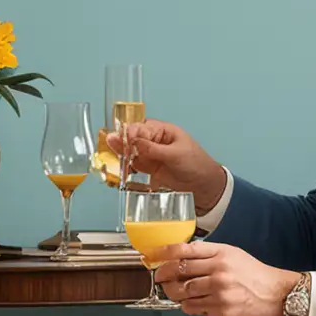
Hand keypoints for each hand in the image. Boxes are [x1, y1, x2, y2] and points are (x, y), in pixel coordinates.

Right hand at [107, 117, 227, 212]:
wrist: (204, 187)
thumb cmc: (196, 164)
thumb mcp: (175, 154)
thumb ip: (153, 149)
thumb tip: (133, 141)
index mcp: (163, 131)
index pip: (142, 128)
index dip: (131, 132)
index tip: (124, 138)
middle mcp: (154, 141)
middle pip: (133, 138)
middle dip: (122, 140)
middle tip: (111, 142)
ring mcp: (151, 155)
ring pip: (130, 151)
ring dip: (120, 152)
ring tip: (110, 151)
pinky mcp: (149, 169)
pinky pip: (133, 165)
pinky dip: (125, 165)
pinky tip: (117, 165)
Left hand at [148, 241, 297, 315]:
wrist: (275, 293)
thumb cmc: (252, 273)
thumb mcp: (232, 253)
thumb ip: (207, 253)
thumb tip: (179, 255)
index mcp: (220, 255)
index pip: (183, 251)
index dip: (163, 253)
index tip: (152, 255)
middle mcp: (218, 273)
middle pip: (178, 273)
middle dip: (163, 275)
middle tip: (159, 276)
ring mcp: (219, 294)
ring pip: (182, 293)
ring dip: (174, 293)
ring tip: (177, 291)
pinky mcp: (221, 311)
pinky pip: (194, 309)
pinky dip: (189, 306)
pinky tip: (194, 302)